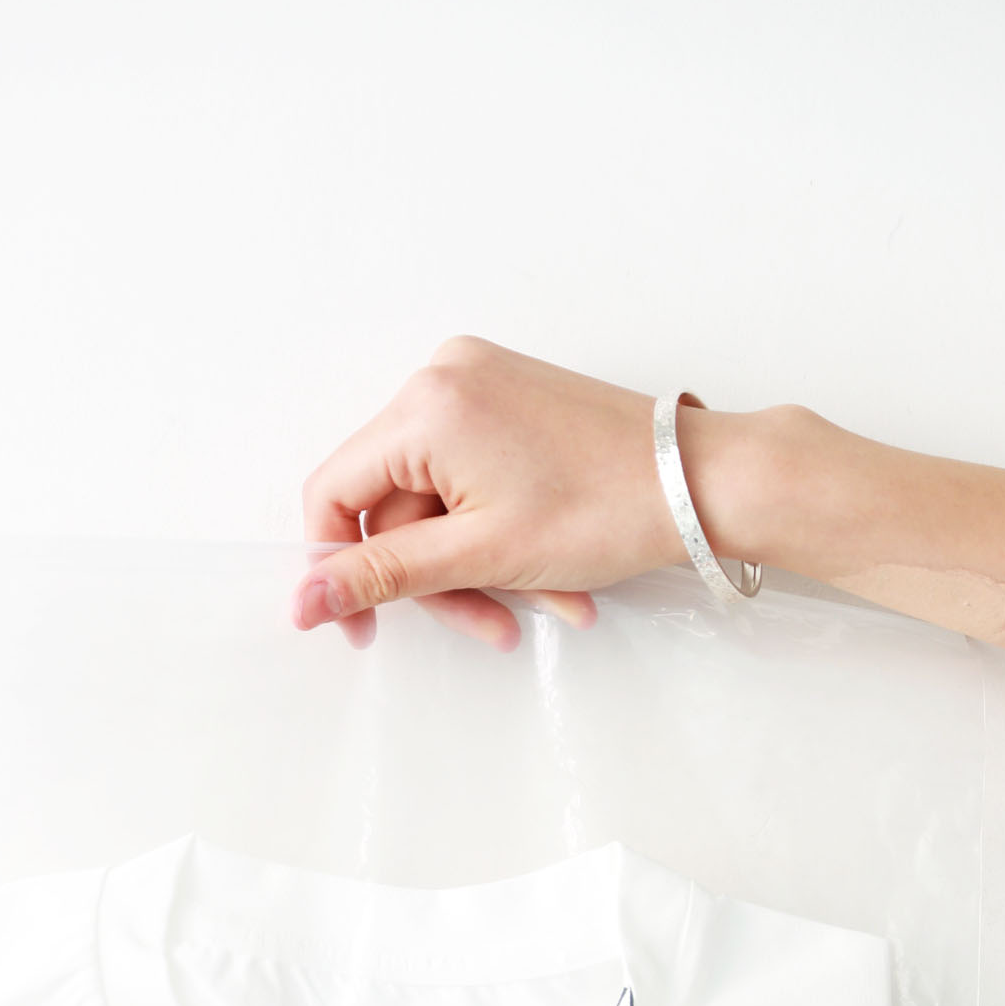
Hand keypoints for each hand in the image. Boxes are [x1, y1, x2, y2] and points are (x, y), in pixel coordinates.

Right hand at [293, 336, 771, 655]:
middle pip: (394, 505)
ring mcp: (481, 385)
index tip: (365, 627)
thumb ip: (382, 577)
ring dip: (478, 569)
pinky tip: (546, 577)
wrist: (701, 482)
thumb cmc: (608, 508)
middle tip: (490, 626)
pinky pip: (474, 482)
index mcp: (426, 406)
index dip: (339, 570)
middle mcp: (444, 378)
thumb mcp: (480, 557)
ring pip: (438, 503)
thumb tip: (303, 602)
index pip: (335, 494)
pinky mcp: (511, 402)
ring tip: (535, 609)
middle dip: (439, 579)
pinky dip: (499, 537)